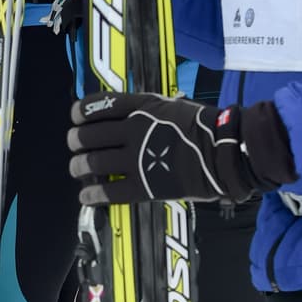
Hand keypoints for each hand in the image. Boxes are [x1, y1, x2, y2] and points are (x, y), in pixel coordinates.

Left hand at [67, 92, 282, 205]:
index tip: (76, 117)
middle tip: (74, 145)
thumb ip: (148, 110)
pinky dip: (92, 194)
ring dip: (79, 167)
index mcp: (142, 107)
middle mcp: (134, 130)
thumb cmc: (207, 127)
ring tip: (77, 169)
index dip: (81, 112)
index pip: (100, 105)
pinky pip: (109, 191)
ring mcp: (137, 158)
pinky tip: (86, 196)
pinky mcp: (144, 185)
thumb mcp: (174, 106)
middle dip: (76, 141)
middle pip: (89, 135)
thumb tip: (130, 114)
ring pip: (93, 163)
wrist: (227, 153)